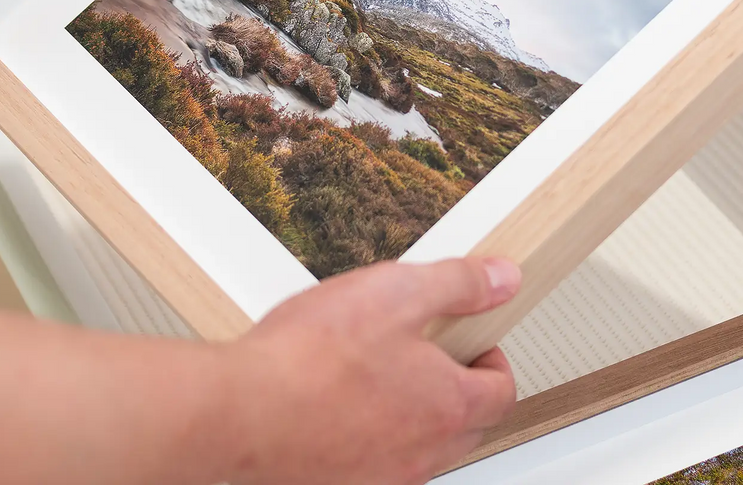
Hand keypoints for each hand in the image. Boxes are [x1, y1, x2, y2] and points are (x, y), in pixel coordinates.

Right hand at [220, 257, 521, 484]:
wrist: (240, 414)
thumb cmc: (309, 360)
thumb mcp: (396, 291)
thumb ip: (459, 283)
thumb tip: (503, 278)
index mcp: (448, 404)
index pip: (502, 391)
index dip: (492, 359)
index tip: (474, 341)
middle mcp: (423, 453)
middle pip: (467, 425)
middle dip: (457, 387)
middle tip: (426, 353)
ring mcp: (383, 477)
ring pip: (421, 448)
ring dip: (413, 415)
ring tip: (373, 373)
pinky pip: (377, 464)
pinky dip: (371, 437)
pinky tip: (336, 405)